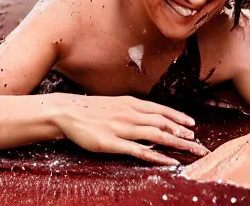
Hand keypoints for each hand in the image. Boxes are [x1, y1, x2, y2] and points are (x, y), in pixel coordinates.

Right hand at [53, 94, 208, 165]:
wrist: (66, 111)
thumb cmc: (89, 109)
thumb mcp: (112, 104)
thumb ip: (129, 109)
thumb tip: (146, 116)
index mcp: (128, 103)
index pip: (159, 109)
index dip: (178, 117)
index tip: (192, 124)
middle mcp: (128, 113)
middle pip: (162, 123)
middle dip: (183, 133)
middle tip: (199, 143)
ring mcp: (120, 128)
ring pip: (156, 135)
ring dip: (177, 143)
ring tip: (192, 150)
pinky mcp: (111, 143)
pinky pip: (139, 150)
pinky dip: (157, 156)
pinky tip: (170, 162)